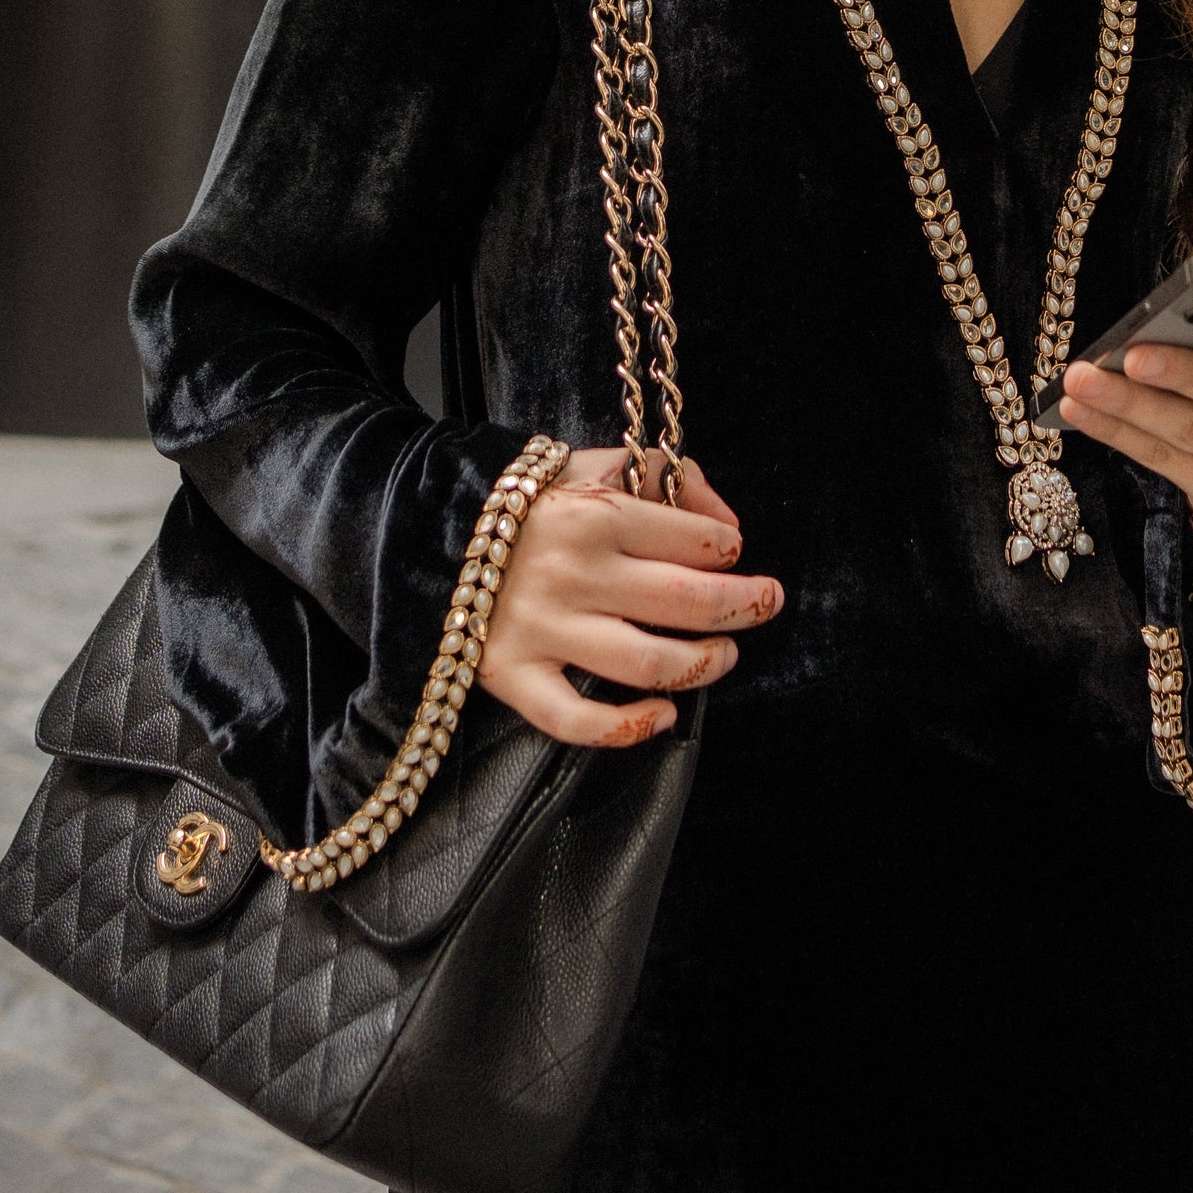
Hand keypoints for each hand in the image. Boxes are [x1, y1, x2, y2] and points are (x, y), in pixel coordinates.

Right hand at [480, 448, 782, 747]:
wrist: (425, 531)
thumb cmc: (523, 501)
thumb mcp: (589, 465)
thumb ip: (662, 476)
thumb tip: (726, 524)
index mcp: (595, 515)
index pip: (695, 541)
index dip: (728, 548)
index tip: (732, 552)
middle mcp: (573, 573)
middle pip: (687, 602)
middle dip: (743, 604)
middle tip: (768, 602)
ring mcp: (542, 630)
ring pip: (648, 663)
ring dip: (704, 663)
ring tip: (725, 654)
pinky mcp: (511, 676)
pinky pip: (576, 720)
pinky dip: (628, 728)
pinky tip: (663, 716)